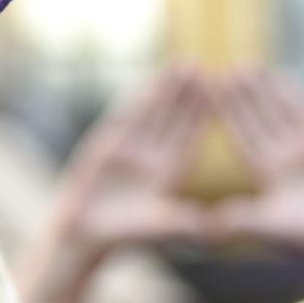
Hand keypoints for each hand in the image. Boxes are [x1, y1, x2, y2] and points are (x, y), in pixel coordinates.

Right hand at [45, 66, 215, 257]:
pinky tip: (151, 81)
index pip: (189, 138)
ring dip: (166, 90)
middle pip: (174, 120)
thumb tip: (208, 224)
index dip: (202, 116)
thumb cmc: (123, 238)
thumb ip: (179, 223)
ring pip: (152, 113)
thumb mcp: (156, 229)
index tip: (219, 94)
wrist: (84, 235)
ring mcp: (131, 150)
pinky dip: (140, 99)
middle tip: (202, 67)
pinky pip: (127, 116)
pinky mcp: (108, 145)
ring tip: (182, 64)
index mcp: (170, 175)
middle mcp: (153, 159)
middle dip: (188, 95)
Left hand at [209, 67, 303, 257]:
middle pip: (260, 120)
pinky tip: (283, 76)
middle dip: (245, 96)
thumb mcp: (274, 229)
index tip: (212, 92)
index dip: (229, 115)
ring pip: (282, 112)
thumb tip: (211, 223)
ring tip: (249, 66)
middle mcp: (285, 160)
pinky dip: (296, 95)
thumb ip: (245, 222)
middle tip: (227, 70)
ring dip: (266, 90)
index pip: (244, 138)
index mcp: (267, 176)